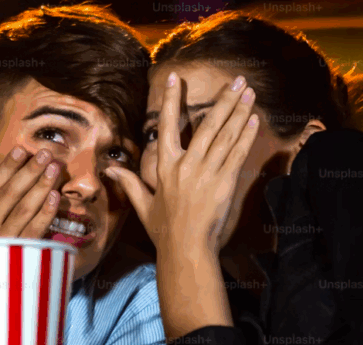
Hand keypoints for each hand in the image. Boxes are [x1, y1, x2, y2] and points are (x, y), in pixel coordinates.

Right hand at [0, 147, 63, 237]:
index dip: (7, 167)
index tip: (21, 149)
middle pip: (9, 194)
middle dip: (28, 171)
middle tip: (45, 153)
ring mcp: (3, 242)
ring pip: (23, 209)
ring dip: (40, 186)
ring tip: (55, 168)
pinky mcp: (19, 255)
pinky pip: (34, 230)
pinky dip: (45, 213)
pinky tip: (56, 197)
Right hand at [106, 73, 258, 256]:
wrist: (185, 249)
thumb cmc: (163, 230)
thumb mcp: (143, 205)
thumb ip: (128, 182)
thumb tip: (108, 168)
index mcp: (165, 166)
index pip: (168, 126)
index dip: (172, 100)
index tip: (175, 78)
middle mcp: (187, 164)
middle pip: (208, 125)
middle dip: (225, 100)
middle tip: (238, 79)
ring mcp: (207, 173)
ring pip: (225, 135)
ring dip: (239, 112)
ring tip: (250, 92)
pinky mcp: (224, 183)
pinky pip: (237, 154)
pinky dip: (245, 135)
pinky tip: (253, 119)